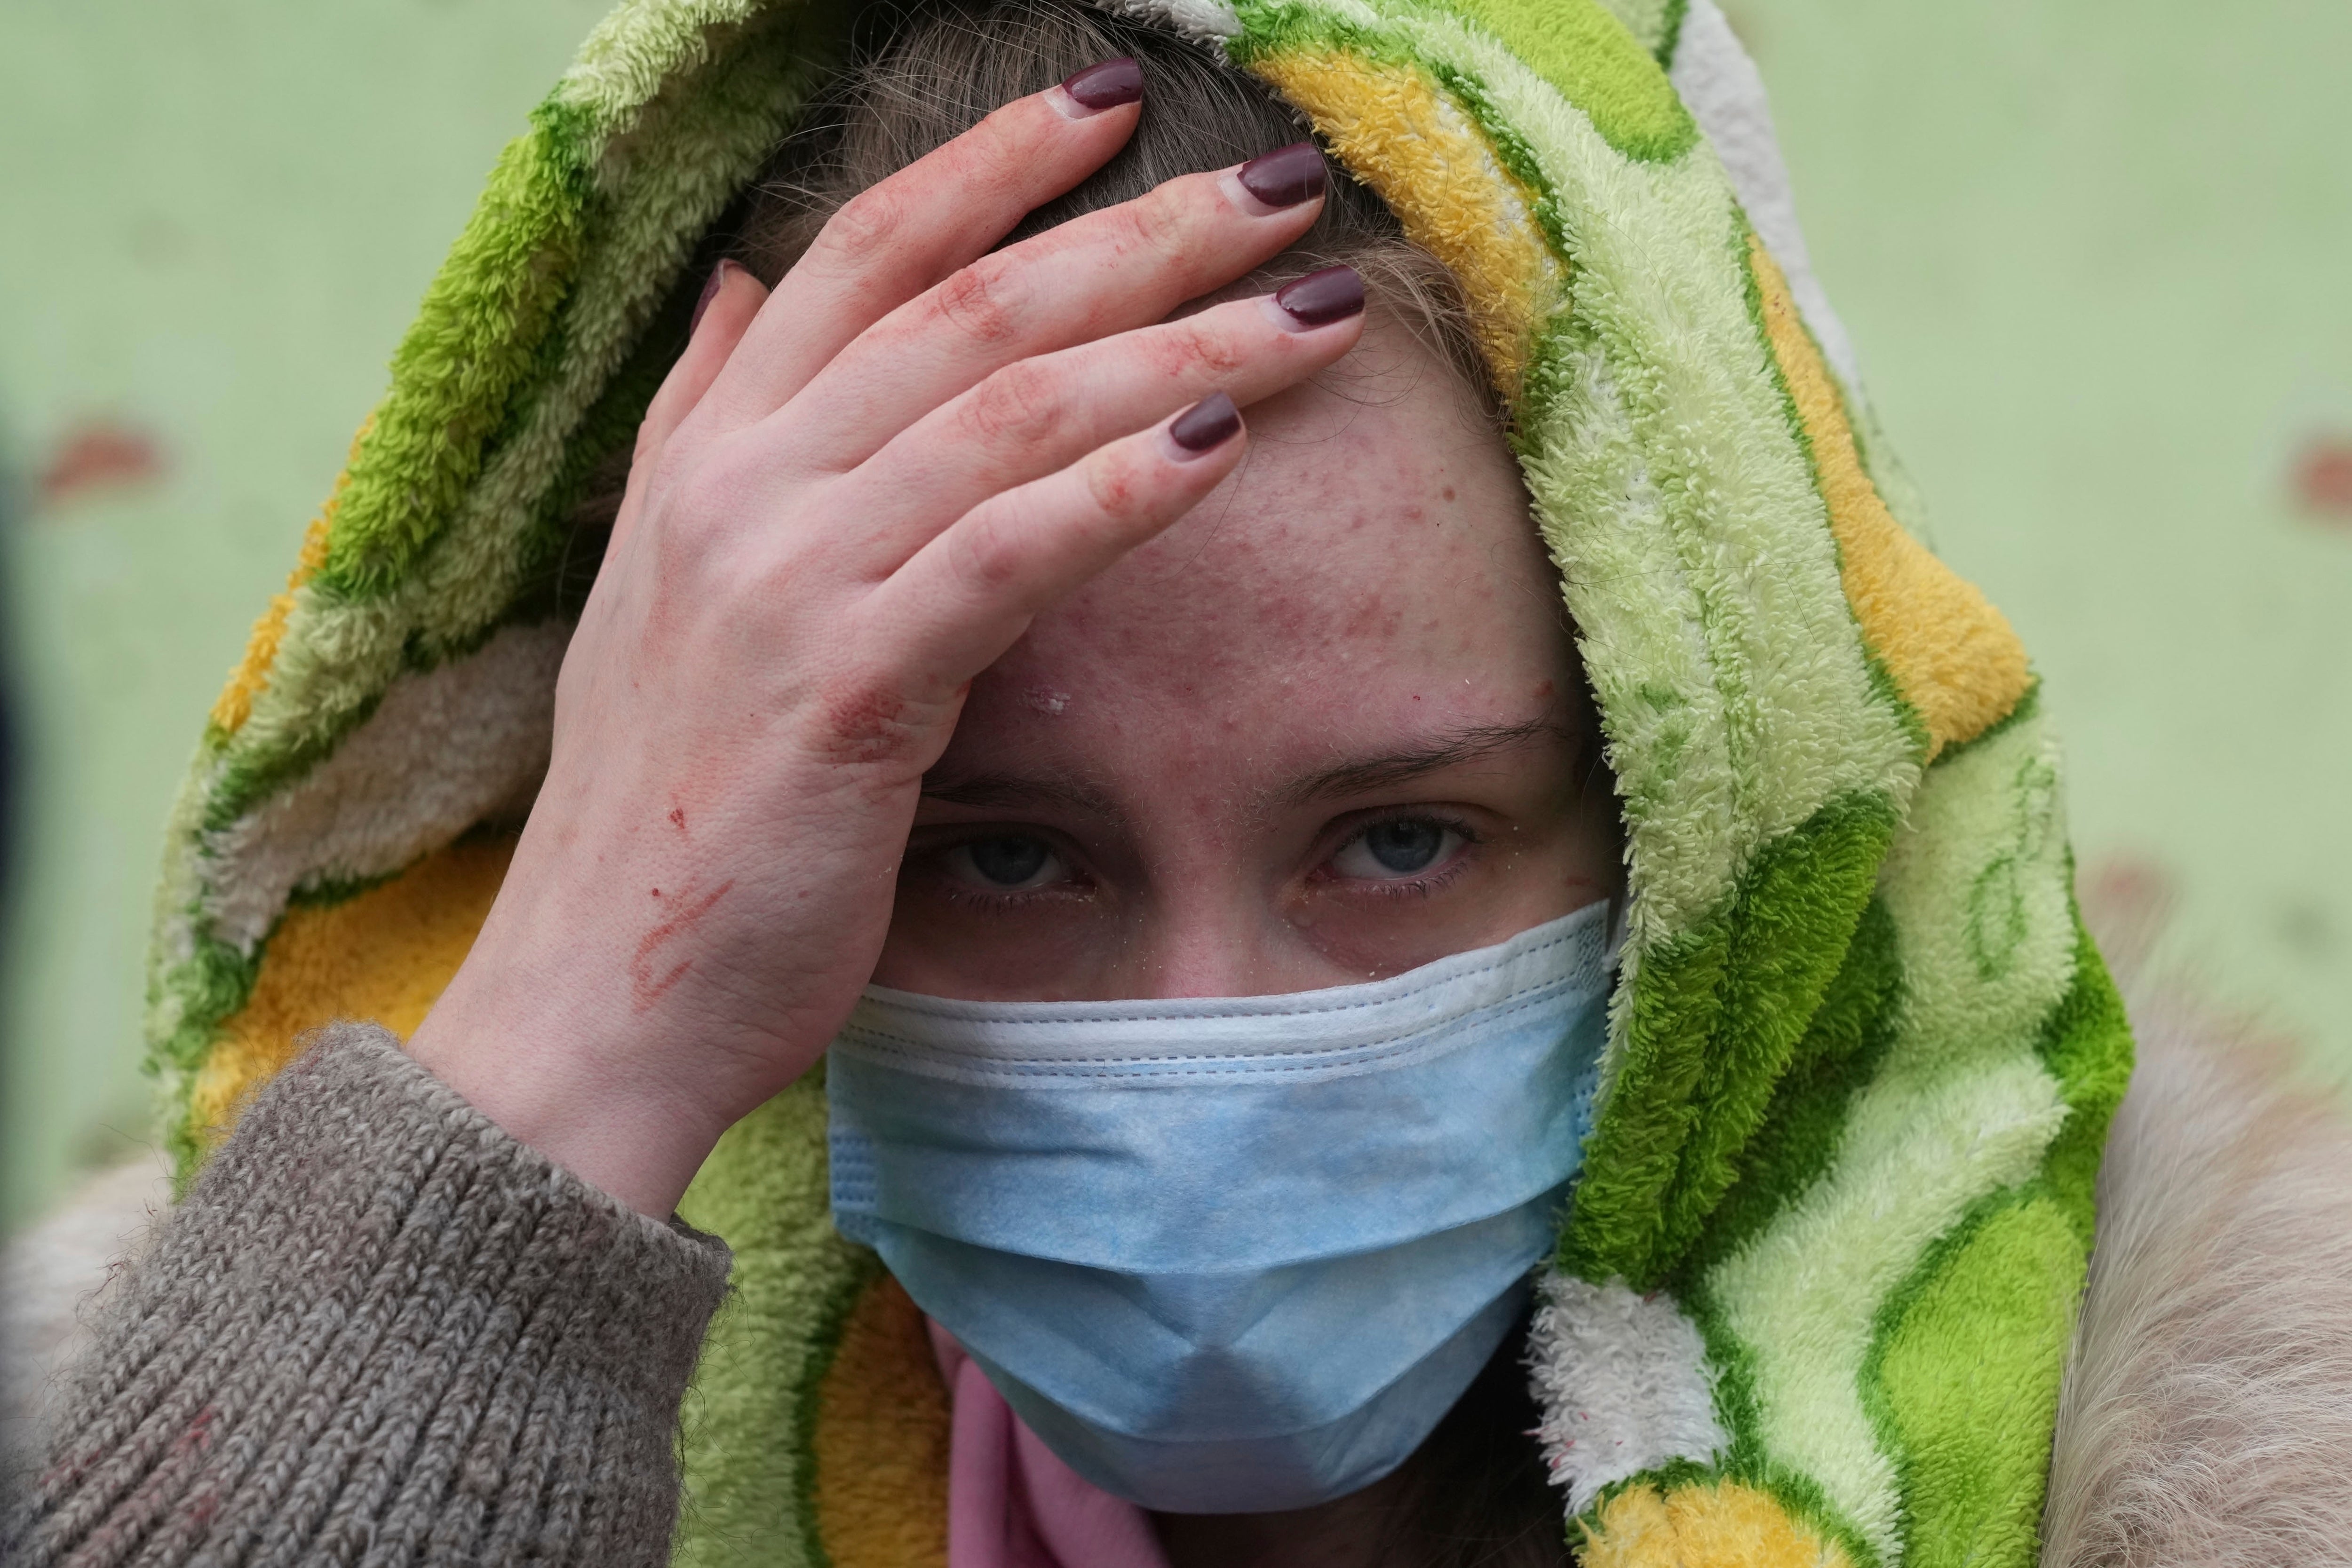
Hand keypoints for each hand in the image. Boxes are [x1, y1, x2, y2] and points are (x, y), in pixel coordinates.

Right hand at [407, 72, 1366, 1214]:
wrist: (595, 1000)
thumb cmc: (667, 811)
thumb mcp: (660, 588)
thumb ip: (702, 426)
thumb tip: (738, 286)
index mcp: (705, 457)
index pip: (858, 254)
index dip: (989, 167)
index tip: (1112, 108)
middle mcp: (738, 489)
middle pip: (964, 308)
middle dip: (1136, 233)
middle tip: (1279, 187)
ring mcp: (782, 582)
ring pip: (1003, 412)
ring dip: (1176, 348)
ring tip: (1311, 312)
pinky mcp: (841, 692)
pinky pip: (1001, 554)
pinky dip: (1117, 489)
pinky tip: (1220, 443)